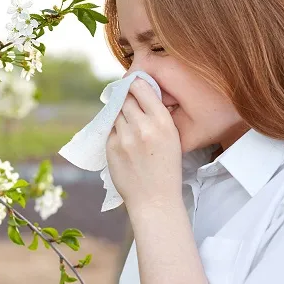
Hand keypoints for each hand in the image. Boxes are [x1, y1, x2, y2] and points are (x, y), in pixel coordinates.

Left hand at [106, 79, 182, 210]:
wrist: (155, 199)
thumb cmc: (166, 169)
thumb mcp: (172, 138)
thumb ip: (157, 116)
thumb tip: (141, 94)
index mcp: (163, 122)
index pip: (141, 88)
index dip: (135, 84)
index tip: (133, 84)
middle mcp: (142, 126)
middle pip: (126, 98)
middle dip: (126, 98)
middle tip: (129, 104)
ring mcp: (125, 137)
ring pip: (116, 113)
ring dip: (120, 115)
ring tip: (129, 127)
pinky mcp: (111, 147)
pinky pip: (110, 129)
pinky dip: (115, 131)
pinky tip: (124, 142)